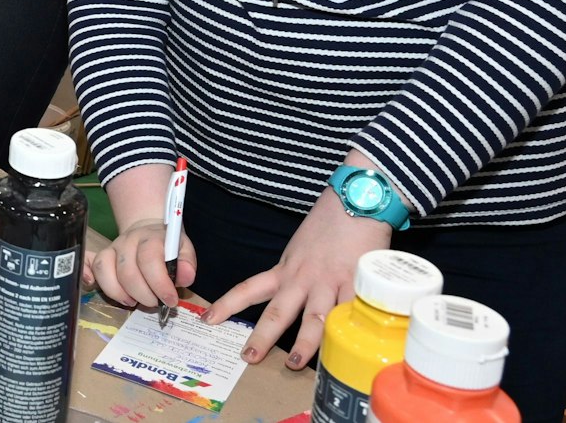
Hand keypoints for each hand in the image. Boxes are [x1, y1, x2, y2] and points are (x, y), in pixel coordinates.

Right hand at [86, 217, 195, 309]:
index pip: (149, 260)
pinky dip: (87, 274)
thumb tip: (185, 277)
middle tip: (154, 303)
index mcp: (150, 238)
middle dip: (142, 294)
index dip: (159, 284)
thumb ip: (186, 263)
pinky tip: (91, 284)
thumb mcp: (183, 249)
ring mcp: (111, 248)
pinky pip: (89, 263)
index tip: (170, 300)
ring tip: (133, 301)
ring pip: (105, 270)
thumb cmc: (168, 246)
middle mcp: (127, 241)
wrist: (149, 230)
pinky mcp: (101, 255)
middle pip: (127, 271)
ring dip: (119, 293)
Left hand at [206, 183, 391, 367]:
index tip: (208, 320)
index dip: (228, 304)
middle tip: (248, 357)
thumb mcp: (302, 248)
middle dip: (262, 336)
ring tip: (295, 364)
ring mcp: (329, 283)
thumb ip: (296, 272)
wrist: (356, 201)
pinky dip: (347, 335)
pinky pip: (349, 315)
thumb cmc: (330, 222)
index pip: (250, 288)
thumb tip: (293, 293)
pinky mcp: (357, 284)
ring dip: (305, 345)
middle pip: (278, 311)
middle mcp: (303, 278)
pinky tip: (345, 352)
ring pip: (314, 319)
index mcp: (286, 269)